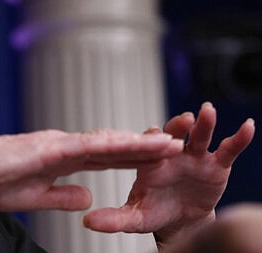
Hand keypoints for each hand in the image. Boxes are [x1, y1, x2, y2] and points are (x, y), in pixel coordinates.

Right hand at [0, 129, 182, 212]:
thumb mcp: (36, 198)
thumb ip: (64, 196)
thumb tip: (89, 199)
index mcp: (61, 157)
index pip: (104, 158)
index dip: (132, 157)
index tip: (157, 158)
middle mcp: (64, 145)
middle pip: (112, 147)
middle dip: (145, 147)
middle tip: (175, 144)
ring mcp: (58, 144)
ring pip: (107, 142)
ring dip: (139, 143)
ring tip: (170, 142)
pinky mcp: (49, 147)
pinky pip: (88, 146)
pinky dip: (115, 144)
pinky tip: (136, 144)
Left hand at [81, 102, 254, 246]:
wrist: (179, 221)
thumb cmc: (154, 212)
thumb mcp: (135, 216)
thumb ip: (114, 218)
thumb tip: (88, 222)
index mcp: (148, 161)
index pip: (146, 144)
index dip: (150, 139)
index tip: (152, 133)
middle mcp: (170, 153)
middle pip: (172, 132)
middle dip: (177, 125)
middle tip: (183, 118)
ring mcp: (193, 156)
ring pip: (199, 135)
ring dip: (203, 123)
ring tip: (207, 112)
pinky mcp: (215, 165)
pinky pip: (228, 149)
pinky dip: (238, 139)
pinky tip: (248, 127)